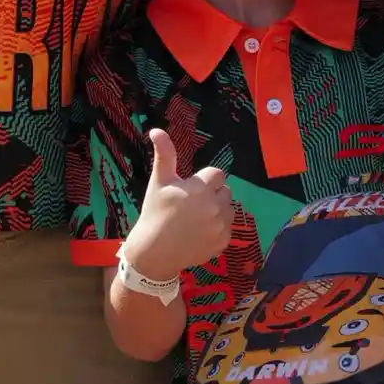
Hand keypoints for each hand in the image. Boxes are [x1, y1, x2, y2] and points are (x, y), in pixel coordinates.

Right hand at [125, 127, 236, 279]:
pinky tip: (199, 233)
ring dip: (217, 210)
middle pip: (225, 191)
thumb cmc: (155, 213)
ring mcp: (221, 225)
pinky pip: (228, 228)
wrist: (154, 252)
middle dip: (212, 194)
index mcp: (201, 188)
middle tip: (191, 206)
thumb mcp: (159, 182)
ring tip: (196, 220)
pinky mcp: (223, 241)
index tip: (189, 190)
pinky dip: (218, 229)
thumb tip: (156, 130)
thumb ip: (164, 155)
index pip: (217, 174)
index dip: (203, 181)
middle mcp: (215, 206)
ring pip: (229, 209)